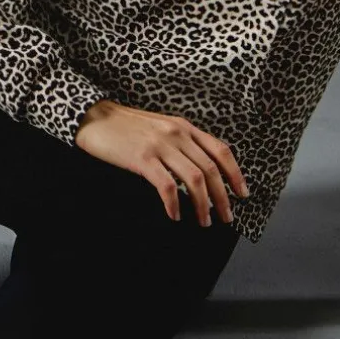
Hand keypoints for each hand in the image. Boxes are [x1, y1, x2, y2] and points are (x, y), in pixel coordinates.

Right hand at [74, 99, 249, 226]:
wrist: (97, 118)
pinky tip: (175, 215)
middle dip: (223, 196)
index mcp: (184, 126)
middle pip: (210, 168)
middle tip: (226, 217)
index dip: (235, 173)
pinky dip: (175, 204)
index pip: (220, 150)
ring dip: (203, 204)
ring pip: (194, 178)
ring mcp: (160, 145)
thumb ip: (181, 142)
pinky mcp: (142, 158)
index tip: (242, 193)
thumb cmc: (128, 126)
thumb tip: (201, 169)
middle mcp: (177, 134)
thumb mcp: (161, 127)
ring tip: (204, 222)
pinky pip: (167, 185)